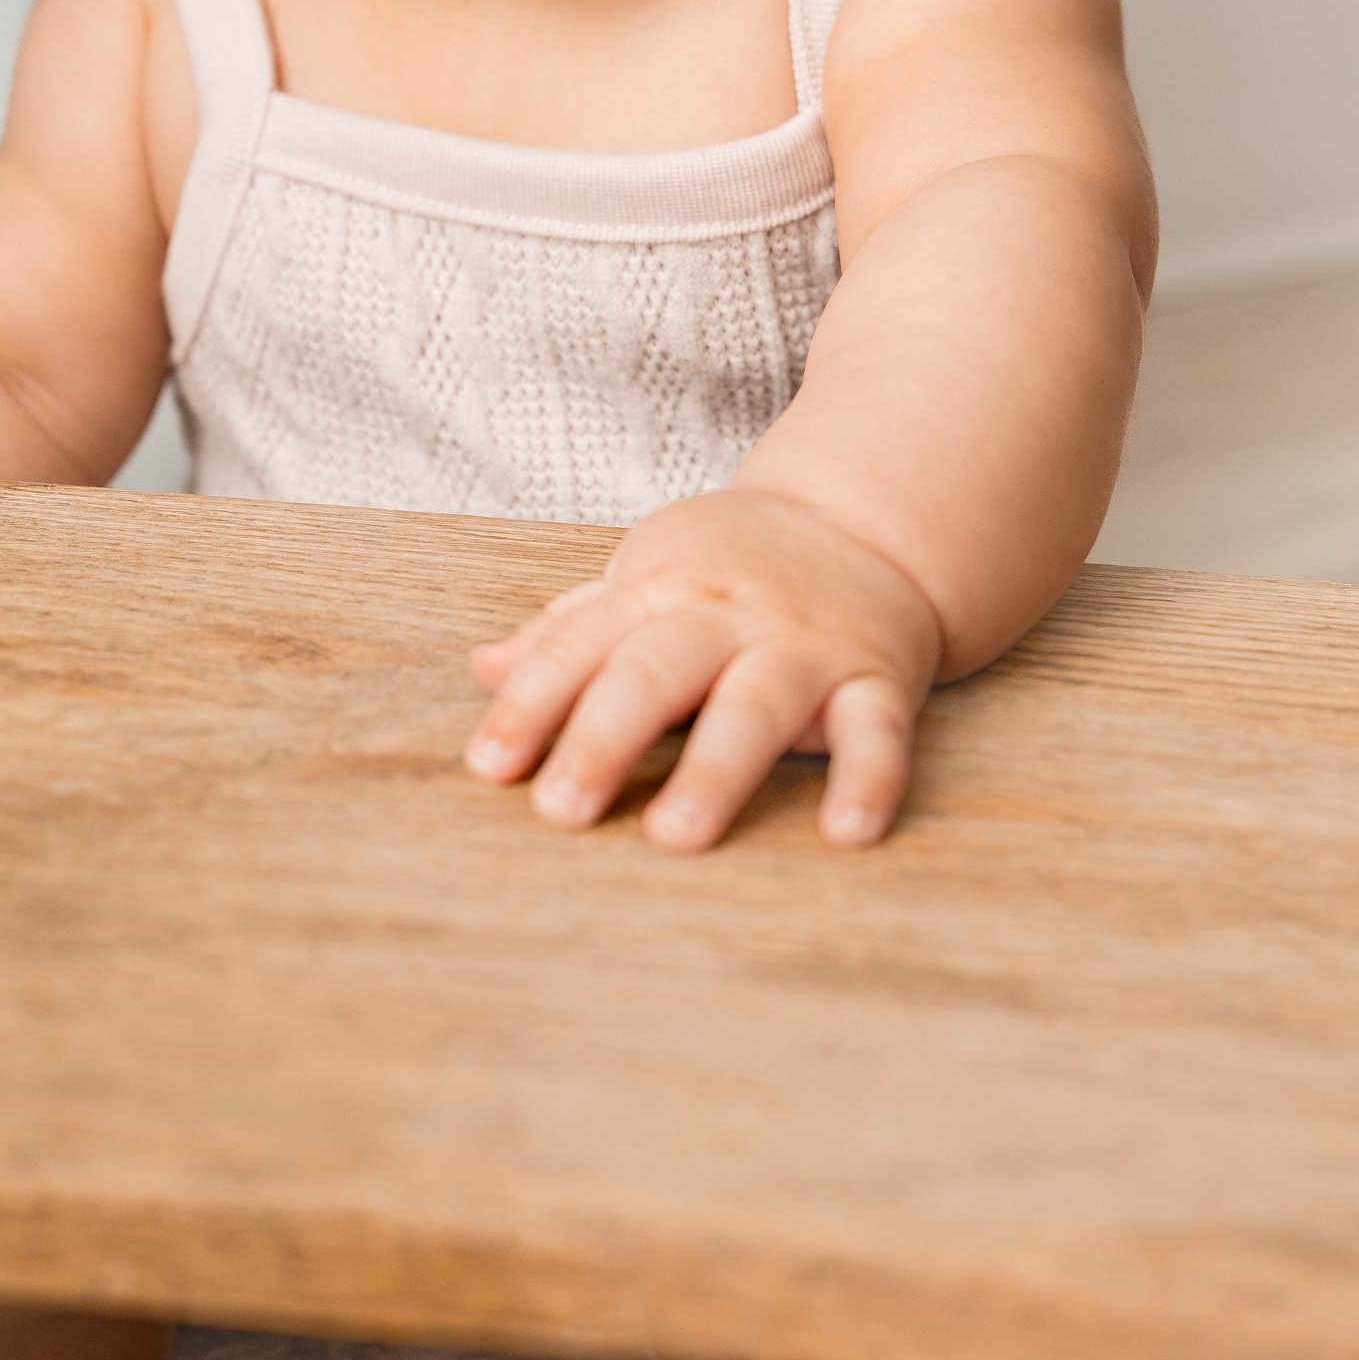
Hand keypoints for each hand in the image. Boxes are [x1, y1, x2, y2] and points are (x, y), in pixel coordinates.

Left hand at [464, 487, 941, 851]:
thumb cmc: (730, 571)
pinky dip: (868, 778)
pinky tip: (846, 833)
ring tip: (674, 836)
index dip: (531, 703)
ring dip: (715, 771)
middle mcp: (727, 616)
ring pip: (755, 704)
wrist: (862, 523)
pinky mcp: (876, 676)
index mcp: (660, 590)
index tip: (489, 766)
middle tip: (561, 809)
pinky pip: (877, 727)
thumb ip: (568, 630)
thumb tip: (482, 669)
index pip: (581, 645)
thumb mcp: (645, 581)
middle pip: (656, 671)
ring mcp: (803, 646)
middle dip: (604, 739)